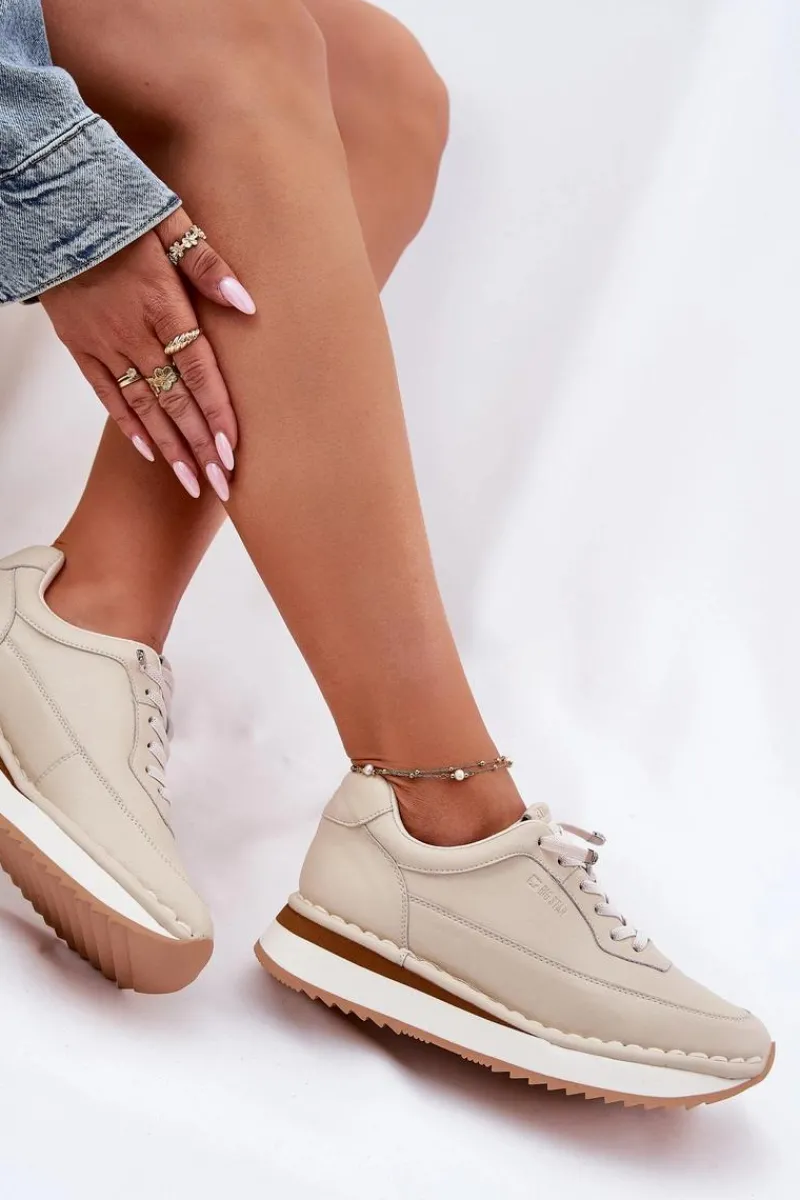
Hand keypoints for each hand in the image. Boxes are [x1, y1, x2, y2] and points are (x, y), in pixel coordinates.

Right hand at [41, 208, 255, 499]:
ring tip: (191, 482)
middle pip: (174, 400)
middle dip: (199, 447)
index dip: (216, 415)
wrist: (47, 204)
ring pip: (142, 406)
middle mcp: (134, 333)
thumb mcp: (168, 221)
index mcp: (162, 305)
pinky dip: (128, 424)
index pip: (198, 372)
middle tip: (222, 484)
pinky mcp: (79, 347)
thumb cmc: (117, 209)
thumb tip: (246, 304)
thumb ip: (207, 265)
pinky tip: (150, 452)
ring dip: (170, 447)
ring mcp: (104, 344)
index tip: (231, 453)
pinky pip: (106, 394)